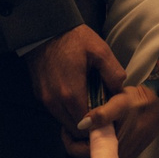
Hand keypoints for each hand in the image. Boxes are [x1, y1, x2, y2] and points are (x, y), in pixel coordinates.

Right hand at [26, 25, 126, 142]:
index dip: (99, 125)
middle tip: (100, 112)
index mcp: (71, 93)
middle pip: (74, 127)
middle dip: (88, 124)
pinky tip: (75, 96)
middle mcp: (55, 101)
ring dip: (76, 117)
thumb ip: (113, 74)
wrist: (46, 29)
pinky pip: (56, 111)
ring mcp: (45, 99)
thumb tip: (119, 92)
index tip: (108, 118)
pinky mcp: (39, 95)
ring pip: (64, 121)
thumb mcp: (100, 51)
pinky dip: (66, 110)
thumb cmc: (74, 39)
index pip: (87, 125)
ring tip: (88, 103)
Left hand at [77, 83, 158, 157]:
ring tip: (85, 118)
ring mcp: (121, 155)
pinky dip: (98, 136)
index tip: (67, 124)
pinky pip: (105, 146)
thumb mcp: (120, 103)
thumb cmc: (141, 103)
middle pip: (86, 152)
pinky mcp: (125, 150)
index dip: (69, 139)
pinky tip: (98, 122)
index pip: (79, 153)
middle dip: (78, 137)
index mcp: (113, 151)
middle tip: (76, 118)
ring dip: (88, 136)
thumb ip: (101, 114)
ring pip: (94, 149)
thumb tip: (81, 125)